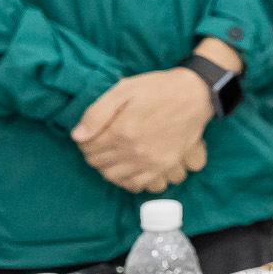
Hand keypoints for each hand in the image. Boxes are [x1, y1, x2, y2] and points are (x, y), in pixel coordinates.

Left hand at [72, 67, 216, 192]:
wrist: (195, 94)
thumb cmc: (157, 89)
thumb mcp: (123, 90)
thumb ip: (96, 113)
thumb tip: (78, 136)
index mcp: (121, 131)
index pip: (88, 148)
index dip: (85, 142)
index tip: (91, 135)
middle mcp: (134, 151)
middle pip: (99, 164)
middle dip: (95, 154)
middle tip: (102, 144)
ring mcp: (151, 161)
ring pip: (115, 177)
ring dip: (109, 168)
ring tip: (114, 156)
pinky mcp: (165, 166)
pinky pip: (138, 184)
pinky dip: (128, 180)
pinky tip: (129, 168)